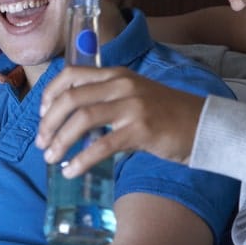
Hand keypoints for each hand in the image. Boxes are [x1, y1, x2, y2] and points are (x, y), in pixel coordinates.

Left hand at [36, 66, 205, 175]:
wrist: (203, 125)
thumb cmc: (166, 115)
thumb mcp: (134, 95)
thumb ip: (106, 101)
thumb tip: (72, 123)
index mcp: (116, 74)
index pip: (71, 74)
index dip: (50, 93)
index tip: (41, 114)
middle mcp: (121, 85)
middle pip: (71, 98)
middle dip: (49, 122)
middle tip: (41, 142)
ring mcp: (132, 106)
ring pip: (82, 119)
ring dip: (60, 140)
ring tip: (50, 157)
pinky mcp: (141, 130)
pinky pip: (101, 145)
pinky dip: (81, 159)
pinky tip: (71, 171)